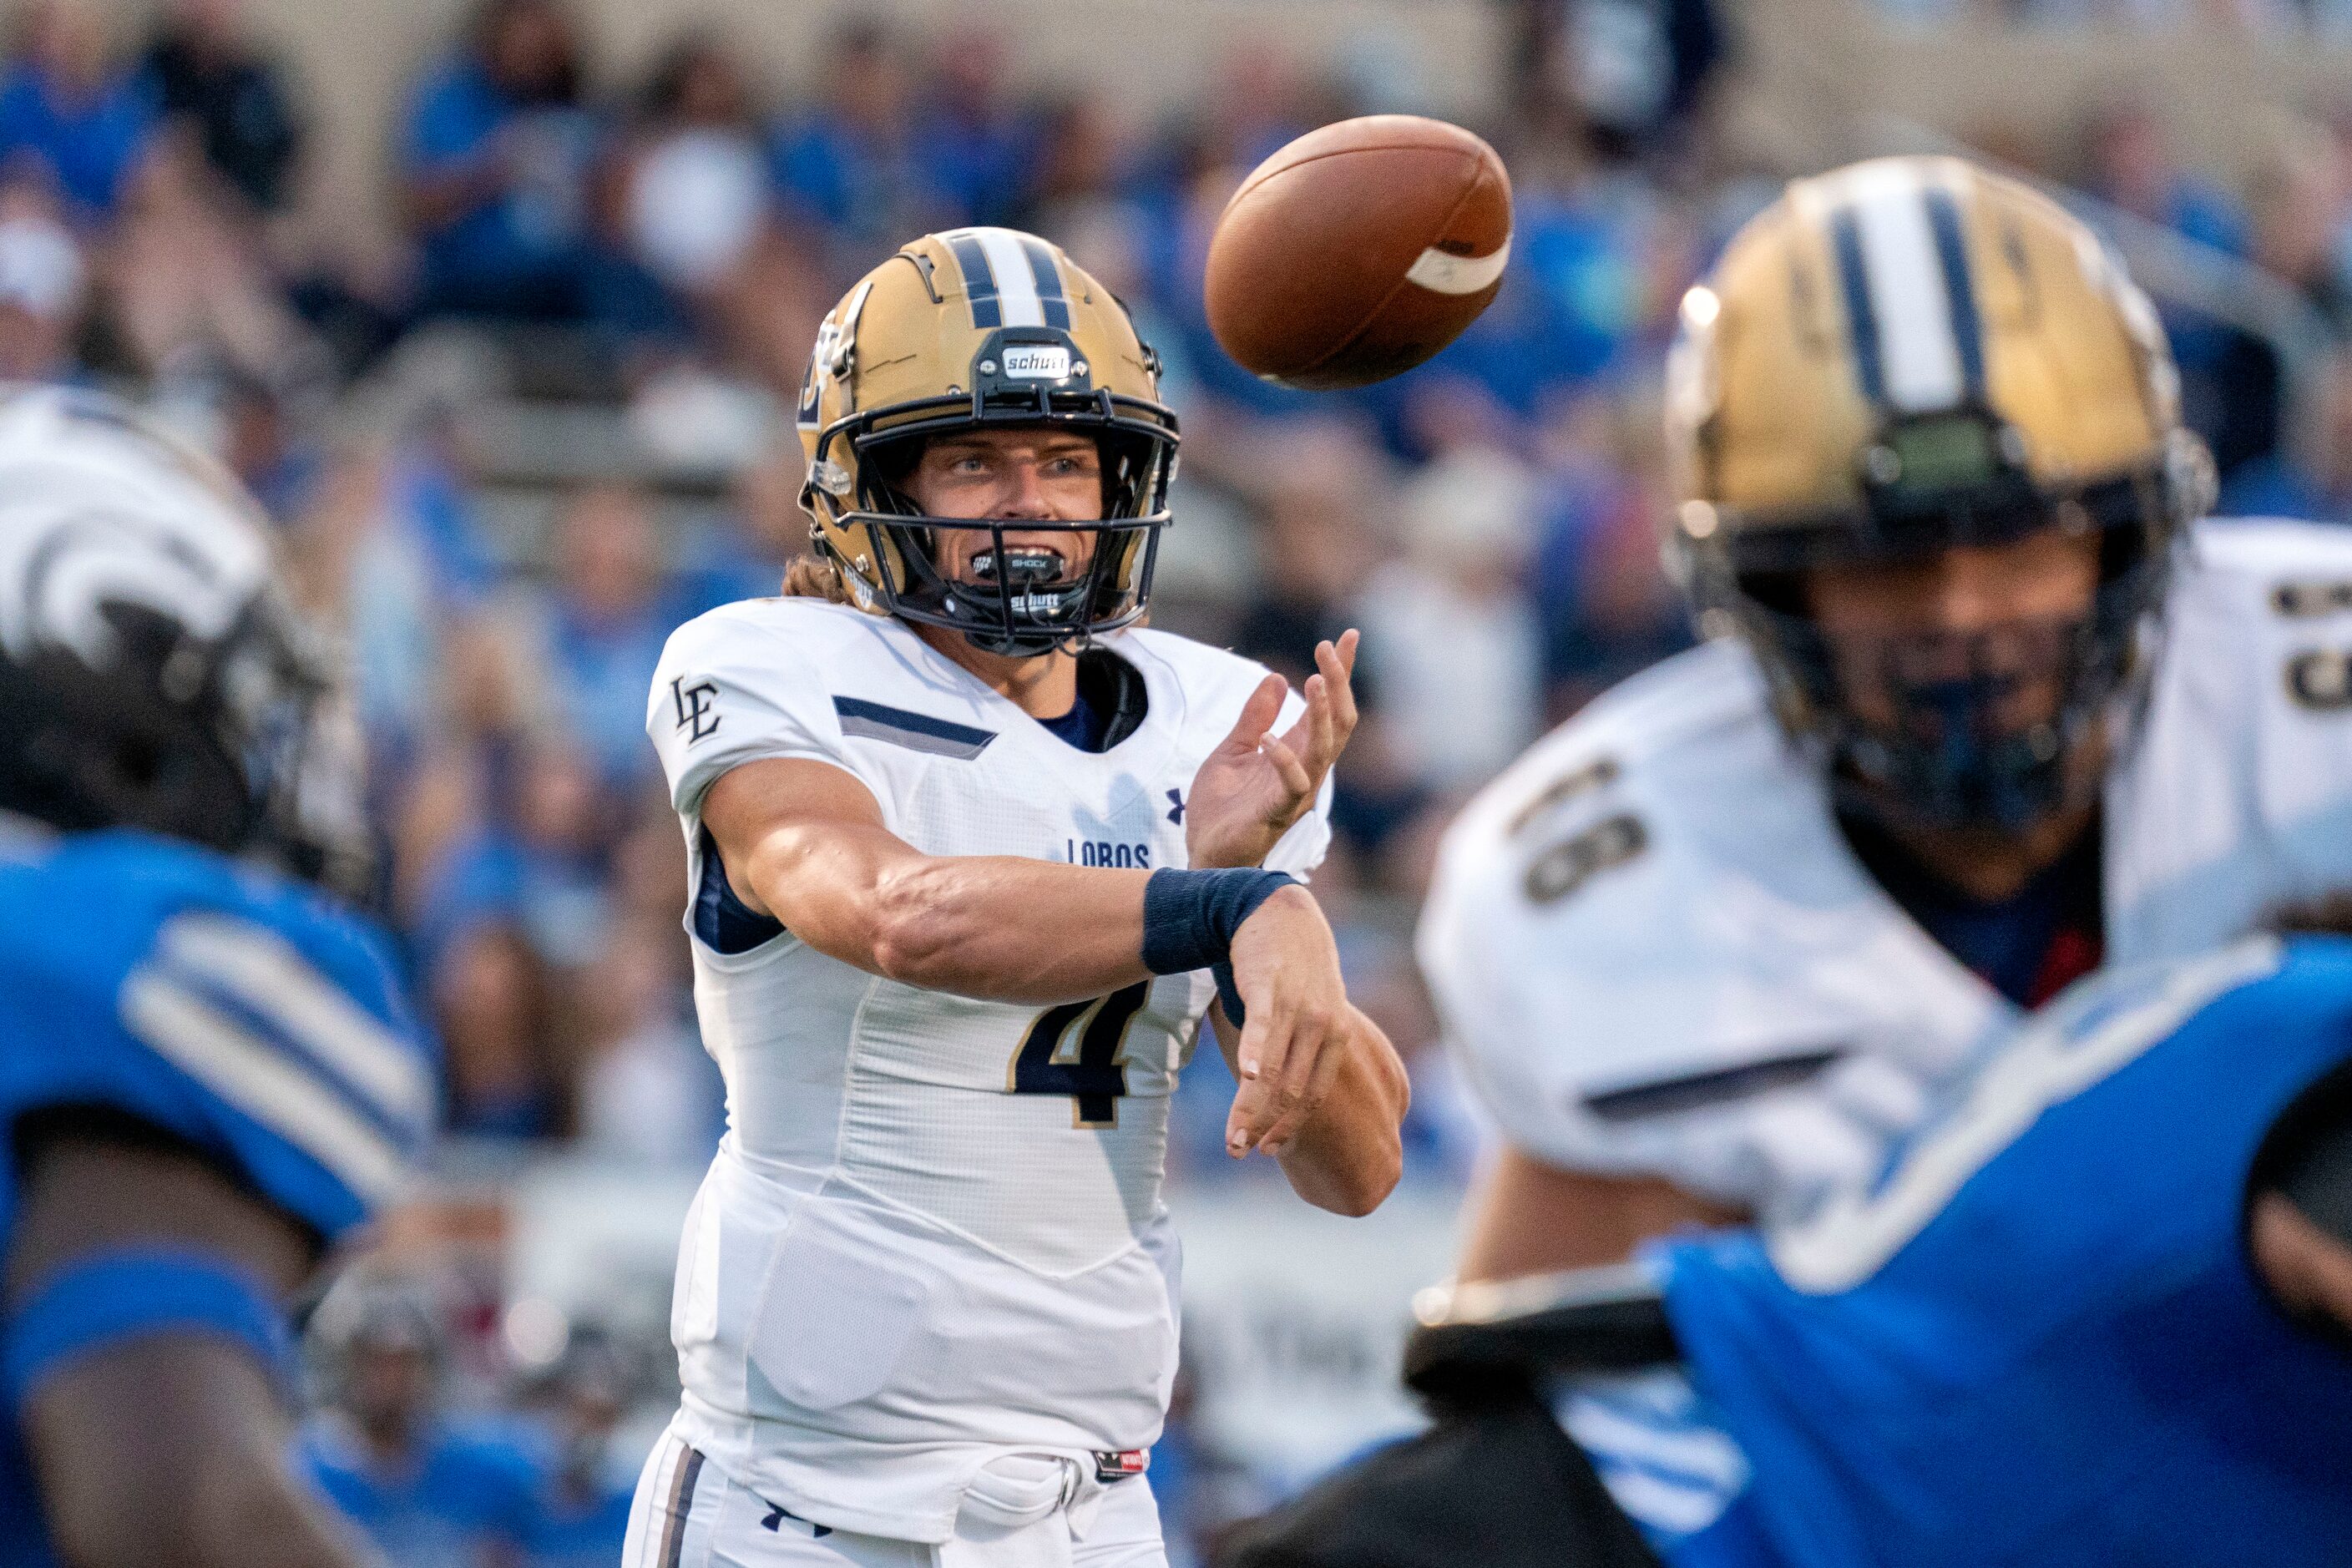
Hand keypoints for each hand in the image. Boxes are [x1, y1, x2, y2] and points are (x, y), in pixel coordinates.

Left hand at [1186, 632, 1359, 869]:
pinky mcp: (1276, 813)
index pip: (1328, 706)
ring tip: (1314, 679)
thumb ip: (1255, 717)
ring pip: (1324, 749)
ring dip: (1321, 714)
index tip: (1348, 637)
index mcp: (1298, 750)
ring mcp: (1295, 792)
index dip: (1340, 673)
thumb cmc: (1222, 808)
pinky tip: (1268, 739)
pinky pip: (1292, 785)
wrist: (1204, 854)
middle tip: (1327, 648)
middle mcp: (1306, 769)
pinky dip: (1283, 759)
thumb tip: (1277, 677)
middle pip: (1339, 721)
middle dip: (1339, 683)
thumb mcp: (1233, 749)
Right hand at [1222, 885, 1349, 1157]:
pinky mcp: (1269, 986)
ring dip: (1250, 1107)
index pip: (1314, 1094)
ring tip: (1232, 1136)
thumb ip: (1304, 1046)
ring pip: (1273, 1069)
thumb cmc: (1292, 965)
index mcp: (1337, 1035)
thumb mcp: (1313, 1006)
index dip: (1291, 1125)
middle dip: (1264, 1126)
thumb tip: (1285, 1088)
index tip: (1268, 1150)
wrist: (1276, 908)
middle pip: (1292, 1090)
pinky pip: (1263, 1026)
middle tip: (1238, 1152)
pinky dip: (1255, 1053)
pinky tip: (1248, 1078)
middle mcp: (1322, 1024)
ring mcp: (1297, 1006)